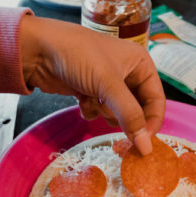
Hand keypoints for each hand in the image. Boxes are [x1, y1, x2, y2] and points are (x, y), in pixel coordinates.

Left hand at [19, 15, 164, 154]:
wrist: (39, 50)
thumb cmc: (79, 56)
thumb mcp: (109, 84)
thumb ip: (130, 116)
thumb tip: (146, 146)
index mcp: (140, 63)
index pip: (156, 100)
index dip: (151, 122)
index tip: (143, 144)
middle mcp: (127, 72)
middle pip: (137, 109)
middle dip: (123, 116)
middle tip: (110, 117)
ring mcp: (107, 82)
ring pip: (117, 112)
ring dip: (104, 112)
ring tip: (93, 100)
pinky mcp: (89, 90)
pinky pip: (99, 111)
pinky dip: (91, 109)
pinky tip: (81, 99)